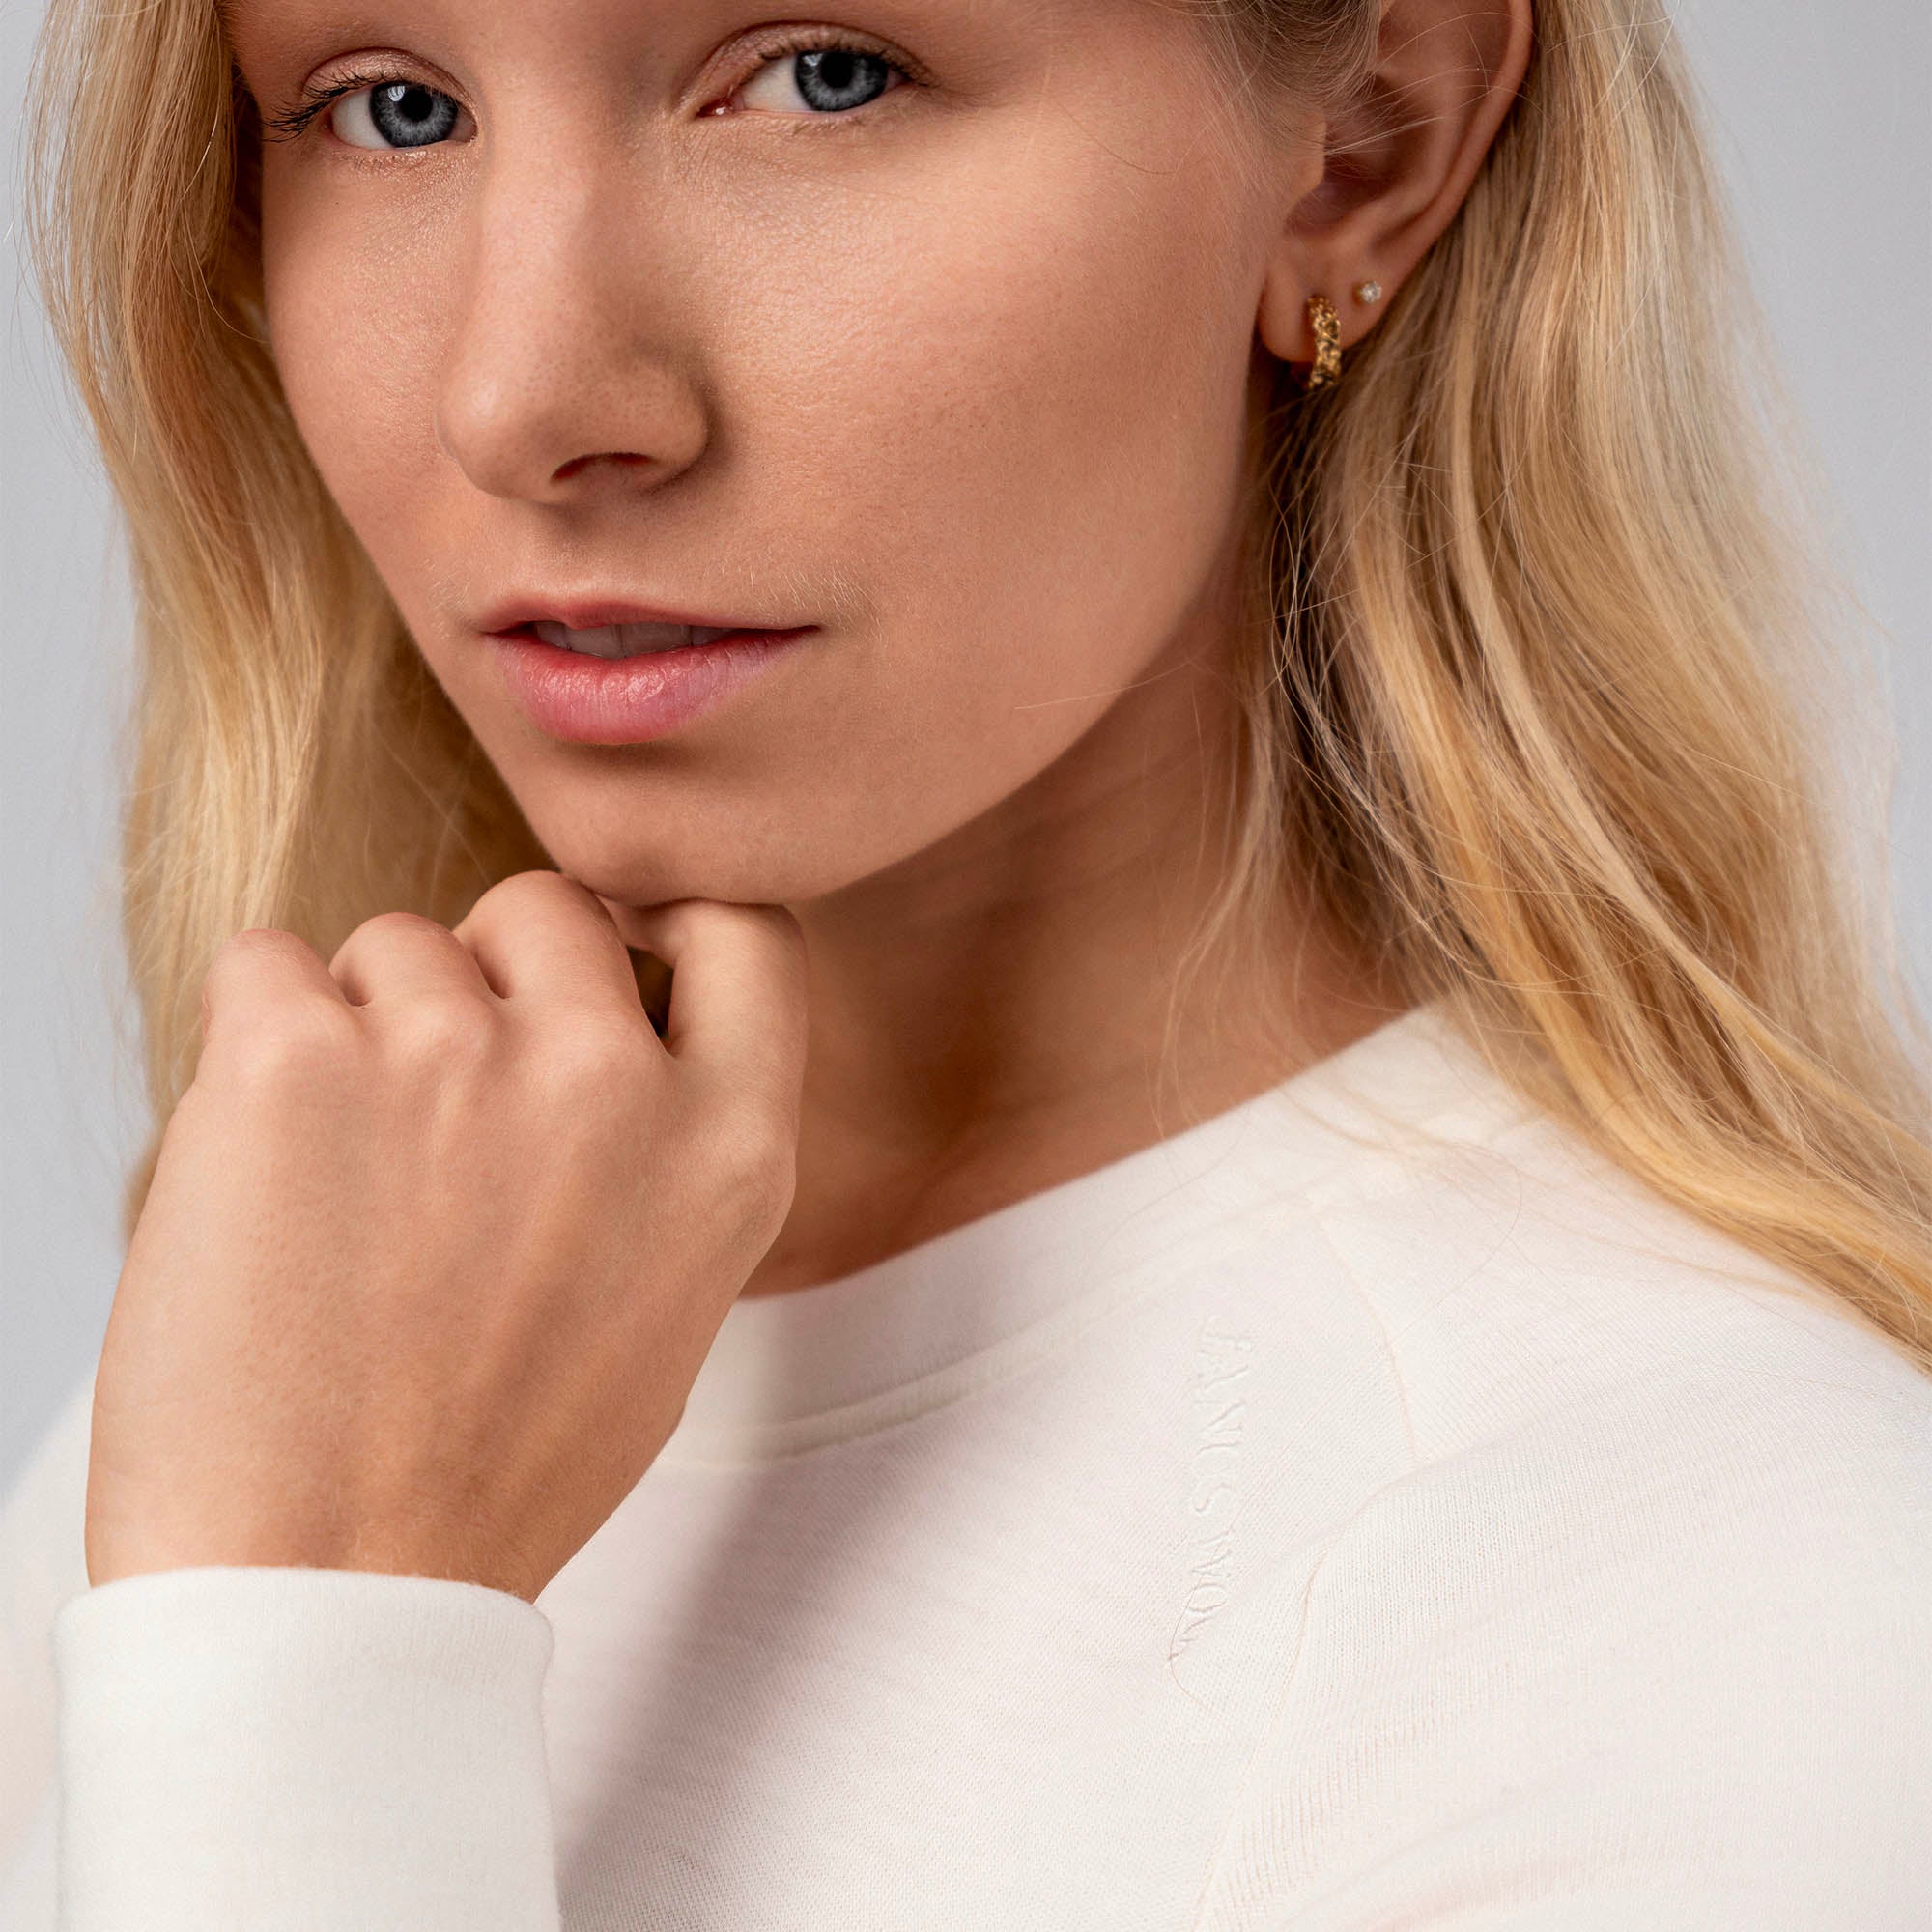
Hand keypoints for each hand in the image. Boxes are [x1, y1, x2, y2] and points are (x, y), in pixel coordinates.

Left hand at [82, 872, 808, 1602]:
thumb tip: (613, 1019)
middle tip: (435, 1103)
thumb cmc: (493, 1465)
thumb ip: (673, 1144)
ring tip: (342, 1181)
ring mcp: (455, 1059)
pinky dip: (249, 1035)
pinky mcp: (295, 1062)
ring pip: (396, 941)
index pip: (743, 928)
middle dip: (489, 973)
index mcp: (728, 1149)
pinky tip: (262, 1160)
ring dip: (361, 1024)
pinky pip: (262, 962)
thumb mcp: (673, 1304)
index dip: (664, 918)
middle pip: (546, 909)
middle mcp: (610, 1083)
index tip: (612, 944)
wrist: (320, 1588)